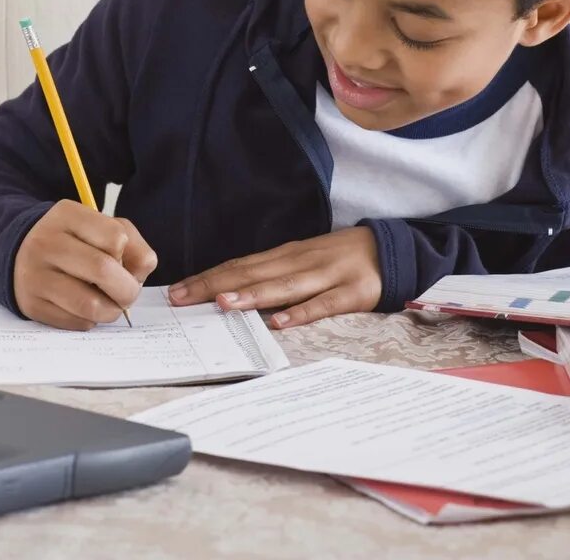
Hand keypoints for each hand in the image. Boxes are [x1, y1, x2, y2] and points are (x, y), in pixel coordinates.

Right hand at [12, 200, 157, 330]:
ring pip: (90, 304)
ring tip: (110, 304)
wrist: (20, 256)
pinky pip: (76, 322)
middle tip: (128, 293)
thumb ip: (133, 245)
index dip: (129, 255)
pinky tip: (85, 307)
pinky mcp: (31, 305)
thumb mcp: (102, 228)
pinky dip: (91, 320)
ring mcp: (35, 275)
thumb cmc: (73, 242)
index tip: (122, 261)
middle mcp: (46, 243)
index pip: (116, 237)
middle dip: (128, 290)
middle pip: (103, 270)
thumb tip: (139, 275)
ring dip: (111, 310)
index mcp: (67, 215)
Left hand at [168, 227, 381, 328]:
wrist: (391, 247)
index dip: (208, 277)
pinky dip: (301, 312)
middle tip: (182, 298)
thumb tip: (230, 291)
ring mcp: (327, 275)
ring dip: (252, 295)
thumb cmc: (339, 258)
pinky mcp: (353, 292)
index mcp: (287, 255)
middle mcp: (301, 261)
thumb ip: (273, 274)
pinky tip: (280, 322)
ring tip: (222, 305)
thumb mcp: (303, 259)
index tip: (177, 291)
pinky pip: (324, 304)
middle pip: (253, 274)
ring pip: (284, 286)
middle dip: (216, 286)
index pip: (241, 266)